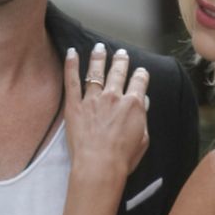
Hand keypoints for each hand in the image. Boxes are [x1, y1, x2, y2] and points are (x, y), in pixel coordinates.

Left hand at [64, 44, 149, 176]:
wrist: (99, 166)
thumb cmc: (123, 158)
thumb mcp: (143, 138)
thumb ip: (142, 117)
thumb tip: (142, 103)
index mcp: (133, 104)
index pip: (139, 81)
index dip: (141, 74)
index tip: (140, 72)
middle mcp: (114, 96)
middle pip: (118, 71)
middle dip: (121, 60)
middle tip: (121, 52)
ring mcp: (93, 99)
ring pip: (96, 72)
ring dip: (99, 57)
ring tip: (100, 47)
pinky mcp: (75, 105)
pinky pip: (71, 81)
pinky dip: (71, 65)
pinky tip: (71, 52)